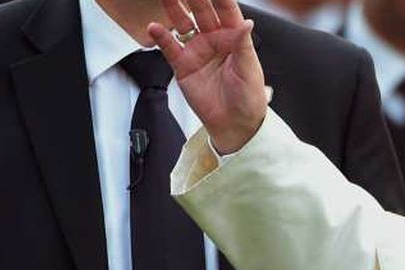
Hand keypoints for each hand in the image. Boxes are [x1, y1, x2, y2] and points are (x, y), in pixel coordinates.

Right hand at [148, 0, 265, 152]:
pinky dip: (161, 36)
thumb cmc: (248, 98)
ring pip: (183, 23)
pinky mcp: (183, 65)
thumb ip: (243, 44)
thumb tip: (248, 23)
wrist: (235, 124)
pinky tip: (155, 27)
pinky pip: (169, 47)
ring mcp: (197, 50)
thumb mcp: (249, 69)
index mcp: (234, 37)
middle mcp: (214, 40)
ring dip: (174, 9)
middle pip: (201, 11)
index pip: (226, 10)